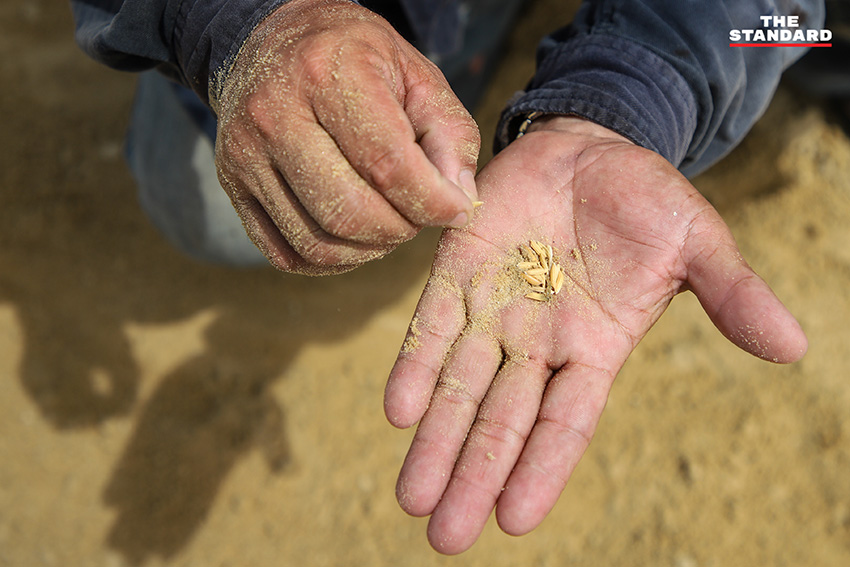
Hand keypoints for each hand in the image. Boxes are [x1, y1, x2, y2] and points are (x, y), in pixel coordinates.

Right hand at [214, 0, 479, 273]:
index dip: (432, 202)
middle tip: (419, 217)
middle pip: (348, 212)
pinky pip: (286, 254)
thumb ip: (450, 134)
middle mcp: (275, 114)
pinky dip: (332, 262)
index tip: (456, 210)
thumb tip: (459, 201)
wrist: (274, 41)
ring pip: (316, 242)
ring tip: (391, 226)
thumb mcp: (417, 74)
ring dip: (369, 251)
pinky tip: (356, 239)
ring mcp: (245, 154)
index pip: (386, 163)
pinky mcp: (233, 186)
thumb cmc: (357, 59)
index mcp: (327, 73)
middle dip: (400, 230)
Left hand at [384, 117, 806, 552]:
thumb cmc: (647, 204)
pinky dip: (416, 365)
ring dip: (435, 441)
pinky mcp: (459, 269)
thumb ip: (732, 294)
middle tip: (445, 538)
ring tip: (412, 497)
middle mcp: (537, 343)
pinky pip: (432, 323)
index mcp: (594, 348)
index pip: (565, 423)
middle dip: (473, 475)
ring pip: (460, 385)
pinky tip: (399, 410)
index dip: (541, 469)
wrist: (591, 150)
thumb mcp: (698, 245)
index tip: (514, 521)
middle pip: (502, 421)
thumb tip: (793, 347)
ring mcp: (495, 308)